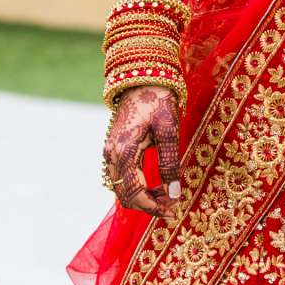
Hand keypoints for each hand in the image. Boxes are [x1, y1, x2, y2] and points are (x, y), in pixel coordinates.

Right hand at [102, 86, 181, 216]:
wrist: (142, 77)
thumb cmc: (158, 100)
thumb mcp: (168, 130)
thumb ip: (170, 163)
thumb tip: (175, 193)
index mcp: (124, 151)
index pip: (134, 193)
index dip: (154, 206)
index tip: (174, 208)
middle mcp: (112, 154)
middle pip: (125, 195)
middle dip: (148, 204)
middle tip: (172, 205)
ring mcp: (110, 151)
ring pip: (122, 187)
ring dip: (142, 196)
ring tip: (167, 195)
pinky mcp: (113, 148)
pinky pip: (121, 177)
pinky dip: (136, 186)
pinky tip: (155, 184)